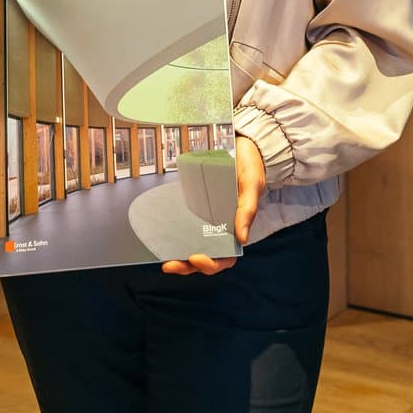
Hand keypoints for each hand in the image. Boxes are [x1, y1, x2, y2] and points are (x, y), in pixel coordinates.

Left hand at [161, 135, 263, 276]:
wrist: (241, 146)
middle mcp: (220, 228)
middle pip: (205, 257)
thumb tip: (242, 239)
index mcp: (236, 228)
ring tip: (164, 260)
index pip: (226, 258)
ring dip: (179, 258)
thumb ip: (247, 209)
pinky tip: (161, 237)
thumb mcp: (252, 185)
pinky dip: (174, 236)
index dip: (211, 264)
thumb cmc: (249, 167)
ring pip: (192, 247)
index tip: (196, 256)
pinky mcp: (195, 207)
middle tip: (170, 265)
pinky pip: (185, 227)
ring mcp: (206, 219)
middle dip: (187, 266)